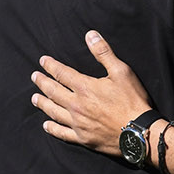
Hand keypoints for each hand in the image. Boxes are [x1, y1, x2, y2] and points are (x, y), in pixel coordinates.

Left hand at [30, 30, 154, 155]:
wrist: (139, 131)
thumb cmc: (132, 101)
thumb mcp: (122, 72)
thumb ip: (104, 53)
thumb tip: (90, 35)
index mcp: (85, 87)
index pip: (62, 73)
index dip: (51, 66)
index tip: (43, 61)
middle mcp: (76, 105)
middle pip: (53, 92)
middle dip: (42, 83)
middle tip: (34, 77)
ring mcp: (78, 123)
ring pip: (53, 111)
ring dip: (43, 103)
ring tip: (34, 98)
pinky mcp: (83, 138)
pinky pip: (62, 133)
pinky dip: (52, 128)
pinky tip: (46, 125)